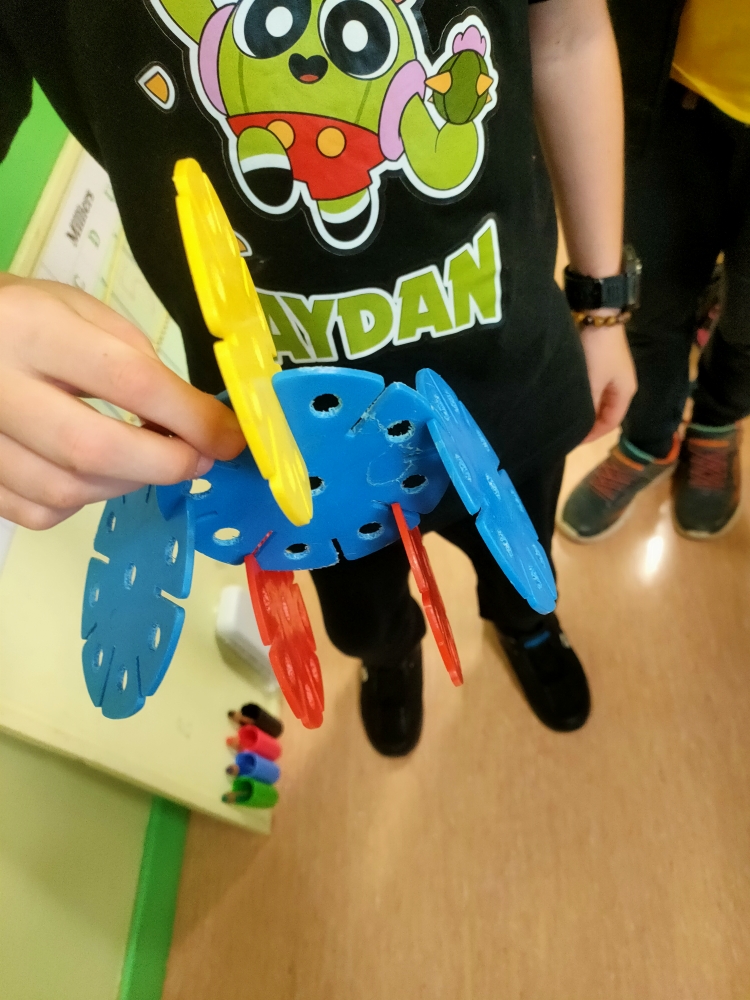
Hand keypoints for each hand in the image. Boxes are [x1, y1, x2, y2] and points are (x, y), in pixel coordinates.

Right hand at [0, 274, 245, 528]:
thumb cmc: (20, 317)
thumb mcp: (77, 310)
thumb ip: (133, 357)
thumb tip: (192, 419)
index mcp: (30, 329)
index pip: (129, 381)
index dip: (191, 418)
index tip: (228, 437)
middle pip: (94, 450)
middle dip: (164, 463)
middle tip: (197, 459)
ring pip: (67, 490)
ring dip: (125, 483)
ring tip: (145, 459)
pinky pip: (38, 511)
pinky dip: (80, 501)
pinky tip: (91, 472)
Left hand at [579, 321, 636, 442]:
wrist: (598, 315)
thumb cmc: (598, 352)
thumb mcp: (593, 382)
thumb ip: (589, 406)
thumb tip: (583, 426)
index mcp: (626, 392)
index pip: (611, 422)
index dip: (594, 435)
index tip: (574, 442)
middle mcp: (622, 384)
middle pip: (606, 412)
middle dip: (590, 424)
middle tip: (569, 432)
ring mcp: (612, 373)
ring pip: (599, 400)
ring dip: (586, 409)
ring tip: (568, 417)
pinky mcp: (602, 363)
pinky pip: (594, 388)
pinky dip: (584, 396)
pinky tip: (570, 398)